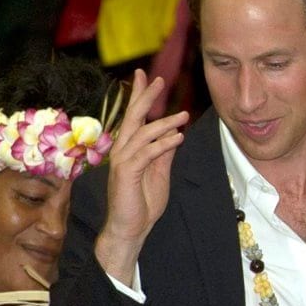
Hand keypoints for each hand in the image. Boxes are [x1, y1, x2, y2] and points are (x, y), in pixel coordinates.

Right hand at [95, 70, 187, 283]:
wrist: (130, 228)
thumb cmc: (142, 203)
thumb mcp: (159, 174)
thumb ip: (164, 154)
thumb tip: (175, 135)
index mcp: (130, 149)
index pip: (135, 117)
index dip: (140, 96)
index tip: (147, 76)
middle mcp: (122, 150)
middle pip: (132, 117)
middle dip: (145, 97)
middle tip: (158, 79)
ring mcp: (122, 161)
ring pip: (142, 134)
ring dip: (164, 123)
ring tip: (183, 115)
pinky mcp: (126, 173)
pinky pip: (146, 154)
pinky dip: (163, 144)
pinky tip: (178, 138)